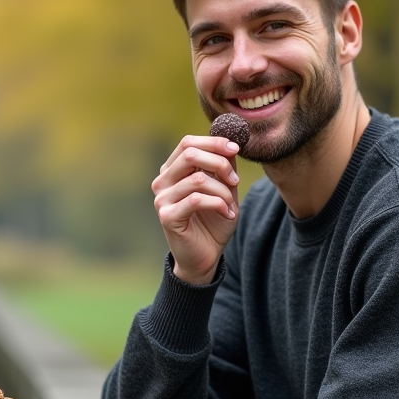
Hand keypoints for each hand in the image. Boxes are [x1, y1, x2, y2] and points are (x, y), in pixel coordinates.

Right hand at [151, 135, 240, 283]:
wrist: (206, 256)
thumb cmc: (213, 222)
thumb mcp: (224, 189)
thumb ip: (224, 167)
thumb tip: (230, 143)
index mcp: (172, 171)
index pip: (187, 143)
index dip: (213, 142)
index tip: (235, 148)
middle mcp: (162, 181)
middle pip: (189, 154)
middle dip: (219, 163)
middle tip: (235, 179)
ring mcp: (162, 199)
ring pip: (197, 179)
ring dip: (223, 191)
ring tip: (231, 205)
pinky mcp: (167, 216)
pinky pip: (196, 200)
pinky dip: (218, 204)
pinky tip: (227, 214)